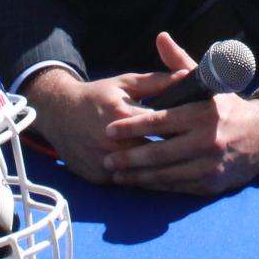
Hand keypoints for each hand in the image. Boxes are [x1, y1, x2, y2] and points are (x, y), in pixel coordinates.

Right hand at [23, 60, 183, 184]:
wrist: (58, 114)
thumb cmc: (98, 96)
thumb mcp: (126, 83)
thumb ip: (159, 81)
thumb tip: (187, 75)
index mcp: (123, 115)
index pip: (161, 126)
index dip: (183, 129)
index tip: (201, 131)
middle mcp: (113, 142)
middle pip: (155, 153)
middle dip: (176, 153)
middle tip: (198, 153)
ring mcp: (105, 162)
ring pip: (143, 173)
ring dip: (161, 171)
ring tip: (183, 167)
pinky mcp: (99, 177)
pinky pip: (128, 182)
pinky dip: (143, 179)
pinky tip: (160, 176)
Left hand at [99, 32, 258, 196]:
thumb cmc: (229, 107)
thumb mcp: (208, 82)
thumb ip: (179, 63)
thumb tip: (161, 38)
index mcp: (203, 114)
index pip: (160, 121)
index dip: (132, 126)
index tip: (110, 129)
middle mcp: (207, 141)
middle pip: (159, 152)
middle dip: (129, 158)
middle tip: (107, 159)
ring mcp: (210, 165)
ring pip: (166, 175)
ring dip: (138, 177)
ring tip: (117, 174)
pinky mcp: (211, 184)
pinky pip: (177, 187)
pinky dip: (157, 186)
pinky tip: (141, 183)